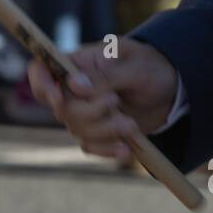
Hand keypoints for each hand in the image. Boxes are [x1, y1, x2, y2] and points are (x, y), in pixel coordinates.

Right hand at [28, 37, 178, 161]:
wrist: (172, 91)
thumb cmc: (152, 67)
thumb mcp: (135, 66)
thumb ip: (106, 74)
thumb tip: (75, 84)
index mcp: (78, 63)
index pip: (40, 70)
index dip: (41, 85)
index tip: (58, 98)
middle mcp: (74, 88)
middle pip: (61, 108)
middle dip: (90, 113)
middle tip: (117, 104)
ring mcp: (84, 111)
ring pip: (76, 130)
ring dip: (105, 131)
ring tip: (131, 125)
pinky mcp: (97, 131)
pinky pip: (89, 146)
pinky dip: (107, 149)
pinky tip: (126, 147)